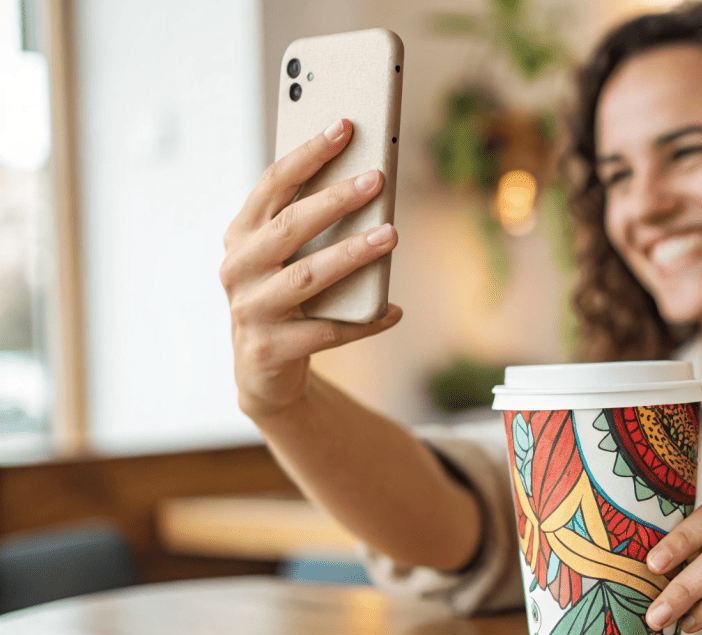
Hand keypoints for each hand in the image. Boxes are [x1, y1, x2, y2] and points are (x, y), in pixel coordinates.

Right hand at [220, 118, 402, 418]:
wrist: (262, 371)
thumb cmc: (285, 296)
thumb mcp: (288, 257)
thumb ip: (311, 223)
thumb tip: (368, 179)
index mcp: (241, 234)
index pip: (273, 184)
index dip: (308, 154)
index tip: (344, 126)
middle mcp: (238, 268)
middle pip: (291, 226)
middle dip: (336, 199)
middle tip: (378, 179)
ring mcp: (251, 309)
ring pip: (309, 275)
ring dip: (353, 254)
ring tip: (391, 235)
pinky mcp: (270, 348)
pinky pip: (327, 332)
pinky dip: (364, 321)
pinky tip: (392, 312)